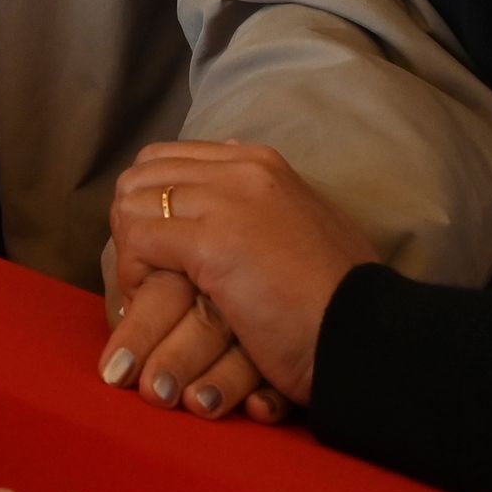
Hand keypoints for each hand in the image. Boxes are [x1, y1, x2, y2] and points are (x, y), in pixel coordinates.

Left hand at [104, 141, 377, 404]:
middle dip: (130, 222)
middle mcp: (241, 168)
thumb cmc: (334, 296)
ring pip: (132, 204)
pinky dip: (132, 274)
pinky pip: (138, 242)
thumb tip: (226, 187)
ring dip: (129, 250)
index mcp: (261, 163)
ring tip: (147, 290)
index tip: (156, 247)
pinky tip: (151, 301)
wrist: (363, 332)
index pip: (169, 160)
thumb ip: (264, 204)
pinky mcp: (212, 243)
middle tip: (142, 271)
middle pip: (143, 176)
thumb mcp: (303, 227)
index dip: (149, 202)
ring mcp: (226, 202)